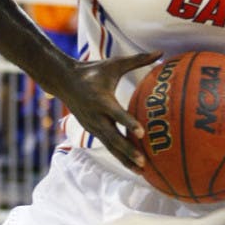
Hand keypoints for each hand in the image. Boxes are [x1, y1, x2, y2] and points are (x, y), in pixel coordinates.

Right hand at [60, 50, 161, 169]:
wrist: (63, 81)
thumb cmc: (93, 71)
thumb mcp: (114, 64)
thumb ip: (138, 60)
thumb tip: (161, 52)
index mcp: (101, 100)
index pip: (116, 114)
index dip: (128, 123)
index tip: (141, 133)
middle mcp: (96, 116)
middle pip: (113, 138)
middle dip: (128, 151)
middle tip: (144, 162)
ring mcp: (93, 126)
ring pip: (110, 146)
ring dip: (125, 159)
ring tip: (142, 171)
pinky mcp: (92, 131)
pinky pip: (108, 145)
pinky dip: (119, 156)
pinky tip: (133, 165)